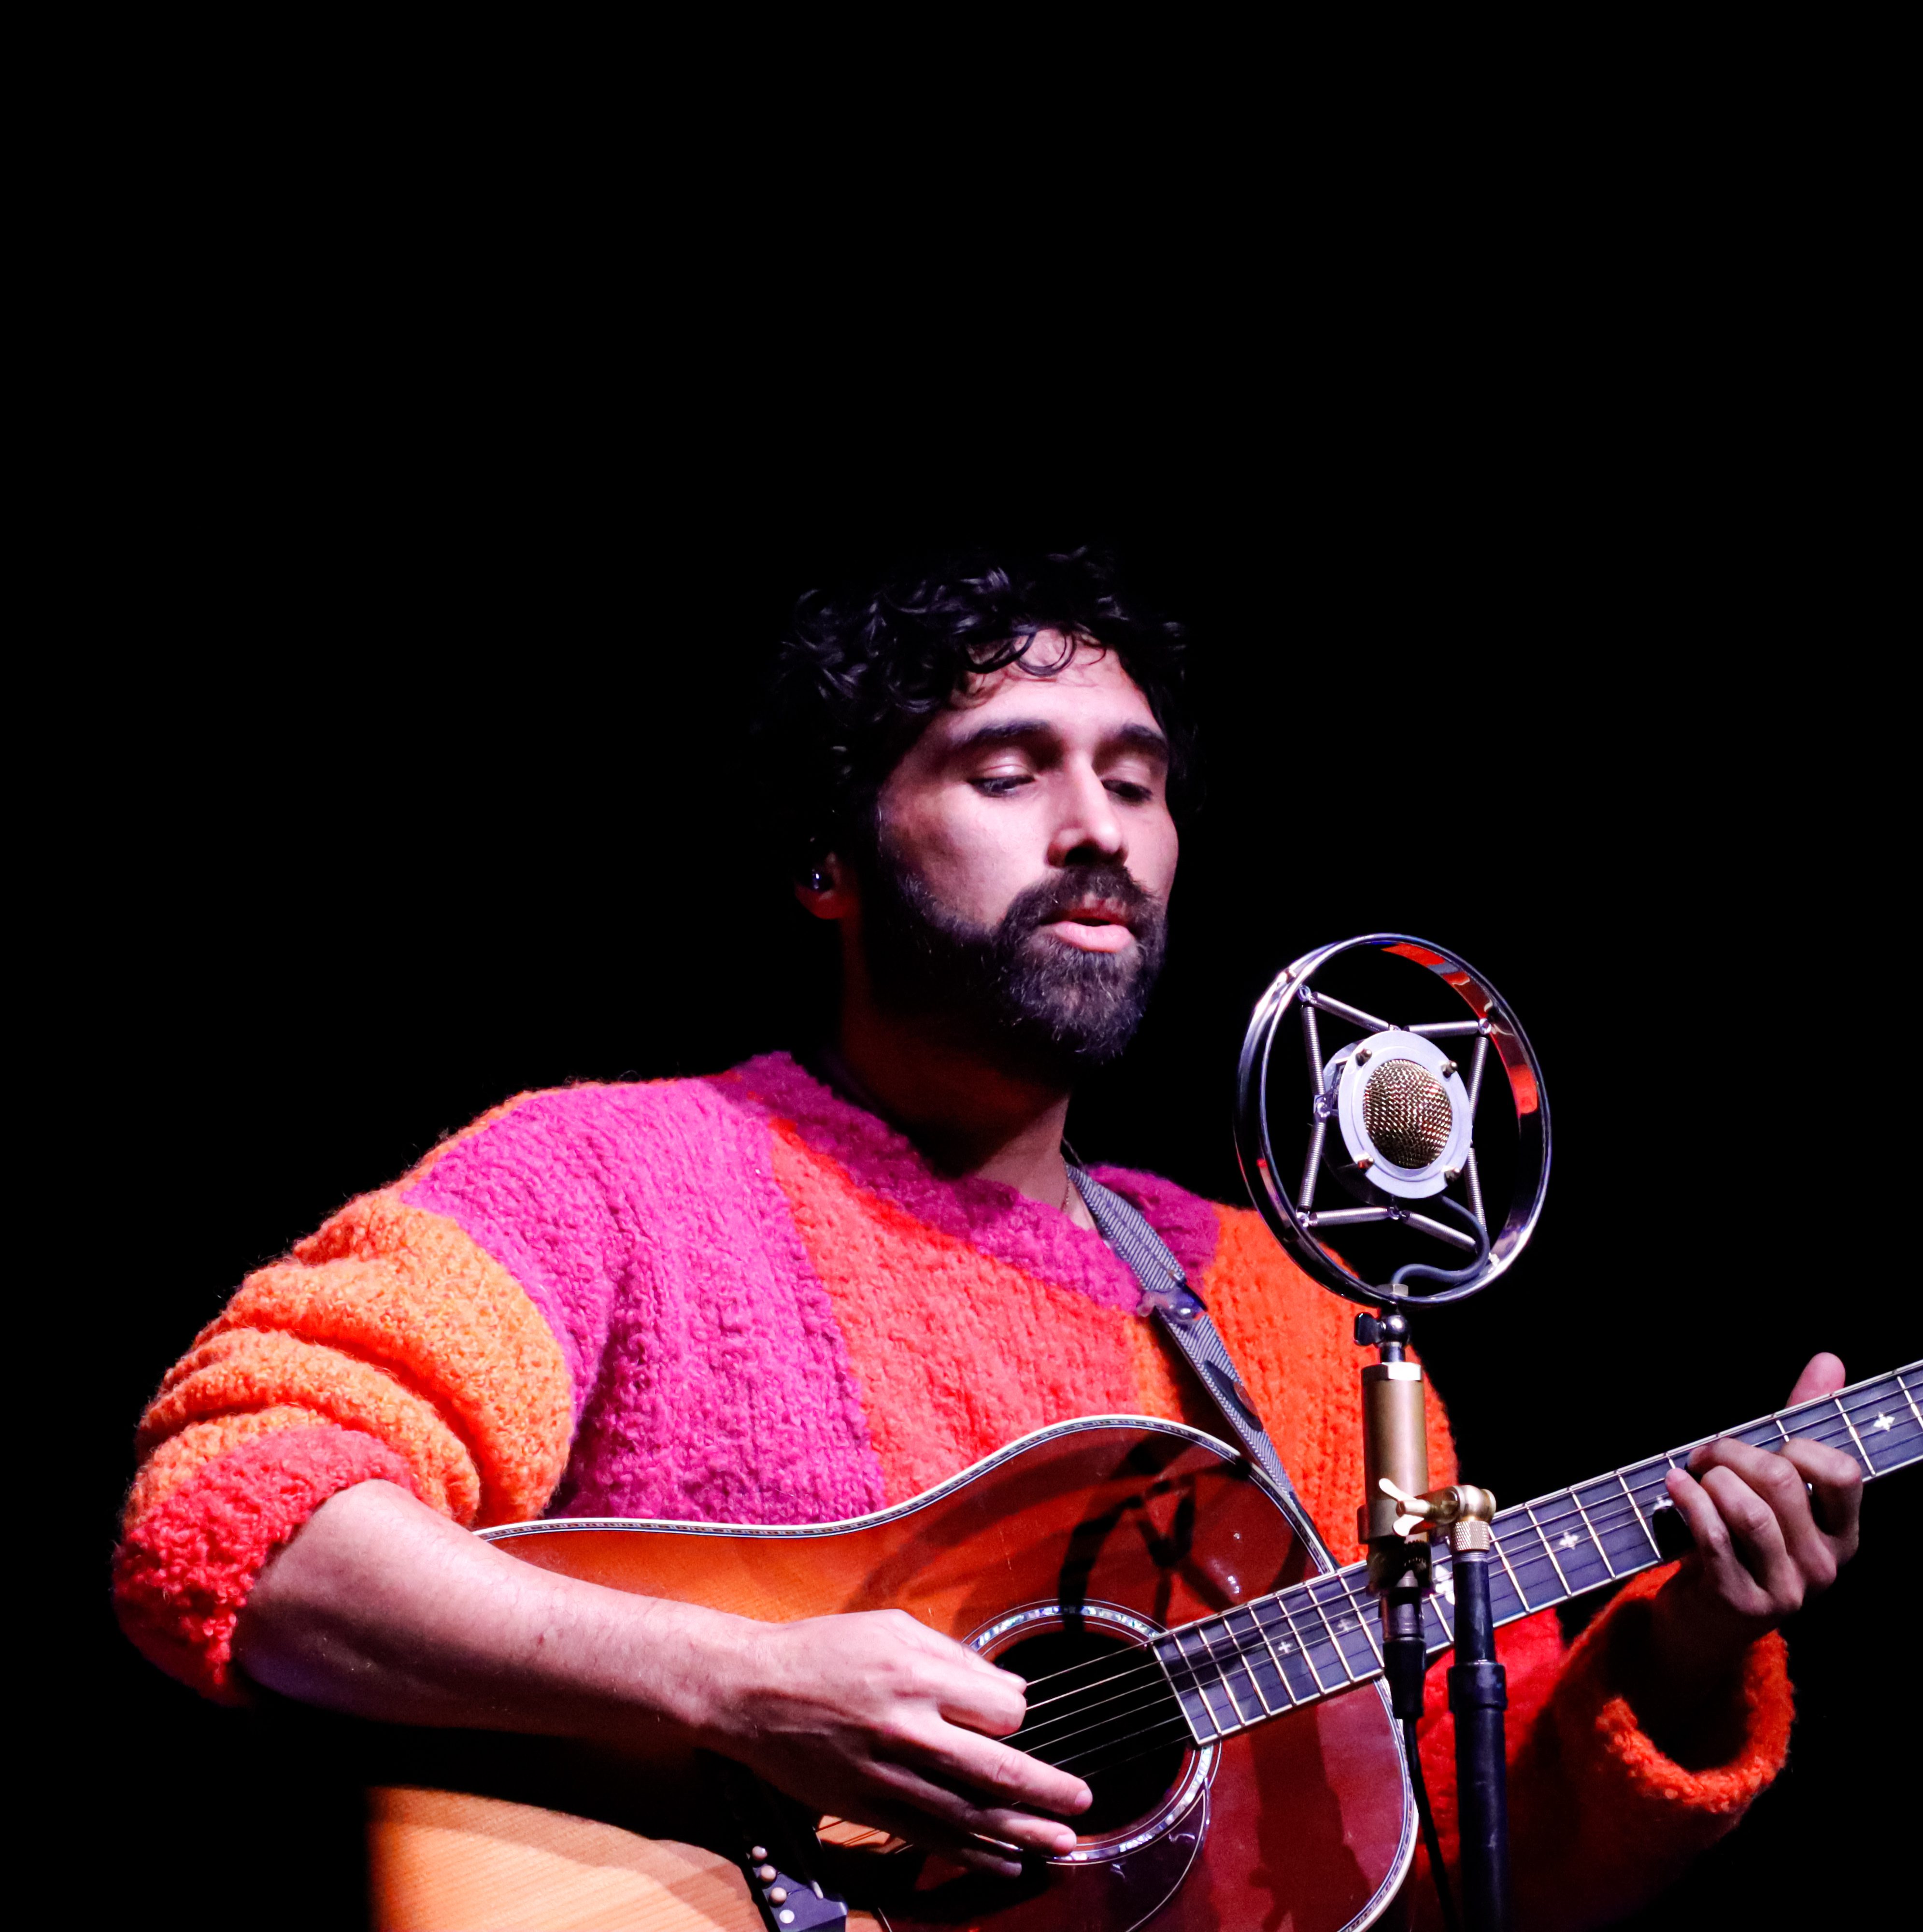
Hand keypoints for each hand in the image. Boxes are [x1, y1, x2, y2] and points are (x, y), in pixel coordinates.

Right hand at [700, 1607, 1091, 1876]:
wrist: (750, 1690)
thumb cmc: (824, 1649)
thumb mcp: (892, 1626)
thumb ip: (954, 1657)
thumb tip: (1008, 1688)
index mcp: (916, 1673)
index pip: (999, 1707)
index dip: (1015, 1714)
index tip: (1011, 1717)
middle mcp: (905, 1726)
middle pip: (995, 1767)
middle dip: (1047, 1789)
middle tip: (1082, 1802)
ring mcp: (885, 1772)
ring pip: (968, 1812)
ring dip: (1021, 1830)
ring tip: (1060, 1842)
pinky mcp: (865, 1804)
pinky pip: (929, 1836)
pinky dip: (972, 1852)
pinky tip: (1003, 1859)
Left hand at [1645, 1351, 1862, 1702]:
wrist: (1705, 1621)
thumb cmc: (1742, 1538)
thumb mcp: (1777, 1485)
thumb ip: (1803, 1422)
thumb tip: (1828, 1360)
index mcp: (1842, 1535)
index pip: (1843, 1472)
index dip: (1798, 1445)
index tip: (1765, 1444)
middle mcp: (1824, 1565)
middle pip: (1780, 1480)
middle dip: (1730, 1451)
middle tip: (1706, 1454)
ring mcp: (1785, 1589)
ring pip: (1747, 1508)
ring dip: (1707, 1478)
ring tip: (1692, 1475)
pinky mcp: (1739, 1601)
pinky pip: (1713, 1534)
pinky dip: (1687, 1500)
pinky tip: (1675, 1486)